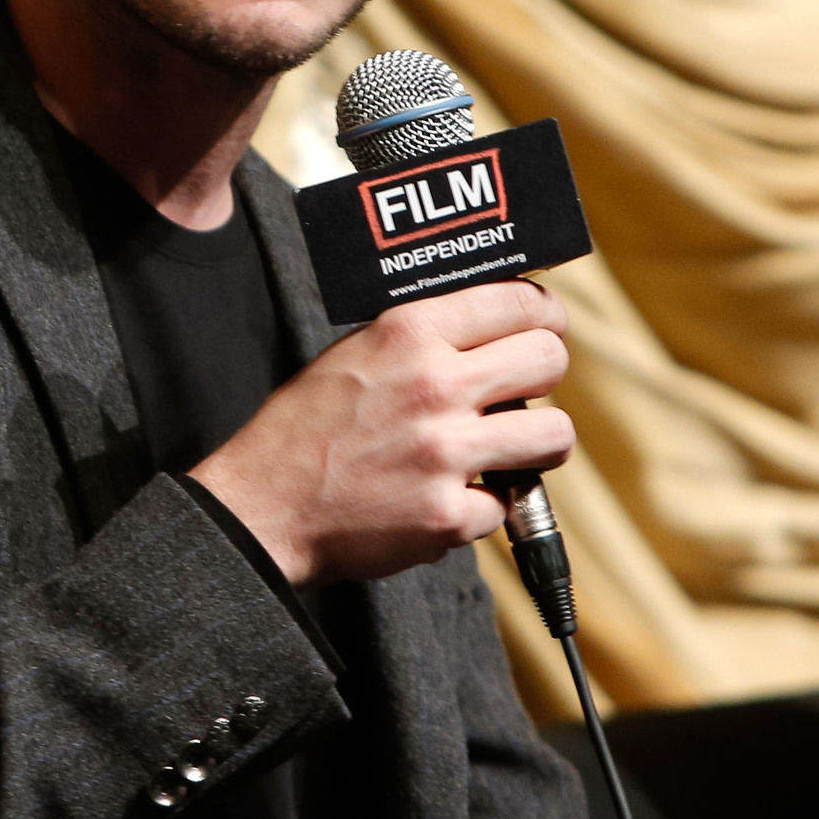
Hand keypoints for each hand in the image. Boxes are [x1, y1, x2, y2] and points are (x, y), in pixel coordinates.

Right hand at [189, 278, 572, 585]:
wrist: (263, 506)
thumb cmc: (305, 429)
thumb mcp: (356, 350)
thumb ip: (424, 335)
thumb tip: (491, 325)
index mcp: (410, 332)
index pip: (520, 303)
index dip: (545, 316)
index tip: (546, 327)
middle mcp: (434, 385)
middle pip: (550, 360)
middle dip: (543, 376)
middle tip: (523, 391)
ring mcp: (446, 453)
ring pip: (554, 435)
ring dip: (535, 445)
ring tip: (502, 449)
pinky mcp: (448, 515)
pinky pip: (505, 503)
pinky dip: (479, 506)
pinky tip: (444, 497)